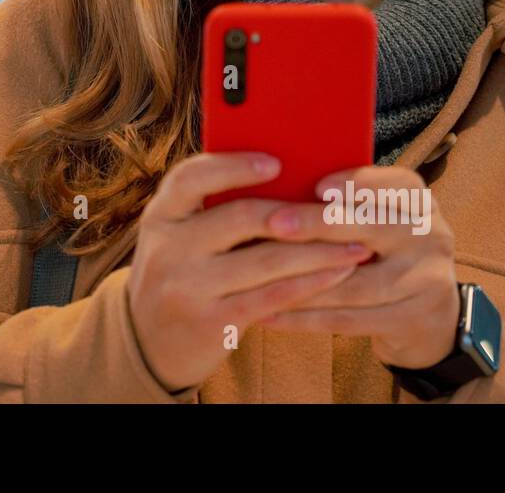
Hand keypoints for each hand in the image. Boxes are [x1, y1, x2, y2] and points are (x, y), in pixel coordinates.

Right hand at [126, 152, 371, 392]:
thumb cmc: (181, 274)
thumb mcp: (180, 237)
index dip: (233, 167)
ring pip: (266, 260)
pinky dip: (310, 282)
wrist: (148, 343)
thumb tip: (291, 179)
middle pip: (239, 217)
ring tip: (356, 245)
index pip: (190, 178)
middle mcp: (168, 248)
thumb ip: (214, 210)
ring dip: (318, 251)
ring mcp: (188, 288)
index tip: (276, 163)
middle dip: (298, 212)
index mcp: (160, 215)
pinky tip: (337, 273)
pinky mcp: (212, 322)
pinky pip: (272, 296)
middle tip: (340, 209)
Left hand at [256, 165, 460, 370]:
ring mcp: (425, 281)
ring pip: (357, 282)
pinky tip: (271, 313)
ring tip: (261, 274)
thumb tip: (279, 186)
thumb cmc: (382, 249)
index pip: (397, 184)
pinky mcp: (411, 320)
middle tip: (276, 223)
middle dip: (320, 224)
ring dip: (305, 280)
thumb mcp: (380, 218)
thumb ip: (344, 203)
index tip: (318, 185)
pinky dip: (307, 317)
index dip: (358, 183)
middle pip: (373, 228)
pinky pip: (350, 320)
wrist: (429, 311)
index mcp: (418, 202)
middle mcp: (430, 236)